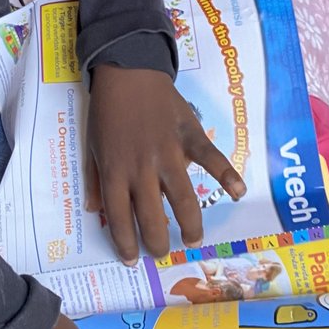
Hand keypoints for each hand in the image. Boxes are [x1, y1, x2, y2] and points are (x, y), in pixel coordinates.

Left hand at [86, 66, 245, 263]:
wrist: (127, 69)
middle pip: (152, 217)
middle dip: (158, 243)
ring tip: (193, 240)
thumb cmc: (106, 109)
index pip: (119, 219)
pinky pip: (210, 158)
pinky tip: (238, 192)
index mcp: (115, 171)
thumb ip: (94, 179)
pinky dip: (227, 174)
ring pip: (183, 199)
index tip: (131, 259)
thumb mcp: (90, 145)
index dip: (125, 244)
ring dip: (190, 225)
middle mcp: (141, 168)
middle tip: (162, 252)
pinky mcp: (188, 136)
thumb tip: (95, 212)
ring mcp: (168, 152)